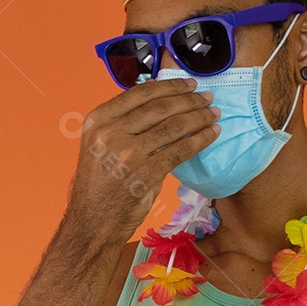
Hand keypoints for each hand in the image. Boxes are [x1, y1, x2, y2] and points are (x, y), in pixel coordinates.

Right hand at [66, 76, 219, 246]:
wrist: (93, 221)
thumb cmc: (99, 184)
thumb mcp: (99, 145)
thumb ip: (122, 123)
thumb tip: (158, 103)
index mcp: (98, 120)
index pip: (139, 93)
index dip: (169, 86)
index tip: (188, 84)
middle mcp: (111, 132)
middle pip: (159, 107)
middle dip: (189, 99)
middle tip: (207, 97)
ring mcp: (129, 153)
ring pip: (173, 126)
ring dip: (199, 117)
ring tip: (213, 114)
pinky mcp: (147, 174)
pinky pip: (181, 150)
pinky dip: (200, 140)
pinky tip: (212, 134)